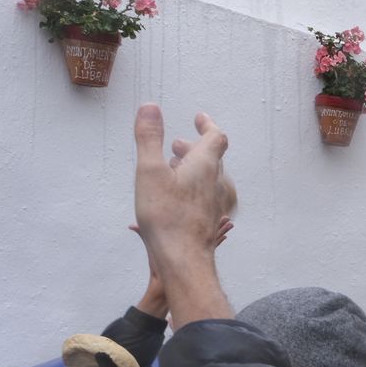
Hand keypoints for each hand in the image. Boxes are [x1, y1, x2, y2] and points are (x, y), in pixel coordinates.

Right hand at [131, 104, 234, 323]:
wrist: (183, 259)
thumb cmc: (167, 216)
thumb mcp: (150, 171)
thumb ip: (149, 137)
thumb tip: (150, 106)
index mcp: (204, 166)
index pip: (216, 137)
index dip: (208, 125)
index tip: (199, 118)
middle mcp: (215, 183)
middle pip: (211, 158)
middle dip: (193, 147)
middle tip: (175, 145)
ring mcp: (213, 204)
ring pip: (208, 178)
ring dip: (191, 167)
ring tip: (171, 167)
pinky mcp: (207, 220)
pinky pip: (204, 196)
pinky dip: (191, 186)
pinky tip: (174, 197)